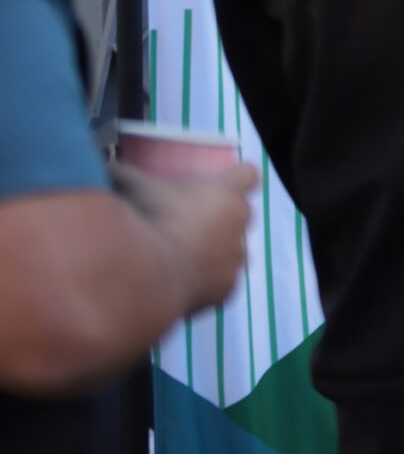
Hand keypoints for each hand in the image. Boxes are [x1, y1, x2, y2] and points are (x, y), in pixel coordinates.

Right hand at [115, 162, 258, 311]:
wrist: (147, 278)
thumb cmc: (144, 221)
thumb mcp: (130, 188)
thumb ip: (123, 174)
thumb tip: (104, 163)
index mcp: (226, 193)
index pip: (248, 174)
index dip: (235, 178)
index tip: (221, 183)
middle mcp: (240, 223)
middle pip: (237, 214)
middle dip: (215, 218)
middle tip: (182, 224)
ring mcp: (236, 258)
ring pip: (230, 250)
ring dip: (210, 252)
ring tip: (173, 257)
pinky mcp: (227, 289)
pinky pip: (218, 282)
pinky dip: (202, 283)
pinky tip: (176, 283)